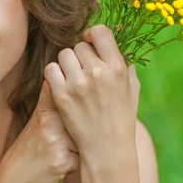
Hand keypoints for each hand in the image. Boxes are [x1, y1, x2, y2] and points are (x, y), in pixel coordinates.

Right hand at [0, 81, 79, 182]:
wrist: (13, 181)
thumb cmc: (29, 151)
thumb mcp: (36, 122)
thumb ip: (49, 101)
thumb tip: (57, 79)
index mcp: (45, 111)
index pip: (69, 98)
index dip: (79, 102)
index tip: (81, 108)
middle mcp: (51, 122)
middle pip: (83, 120)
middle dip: (82, 132)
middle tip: (63, 143)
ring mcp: (57, 140)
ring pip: (85, 140)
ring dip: (79, 150)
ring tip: (60, 156)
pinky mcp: (63, 160)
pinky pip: (83, 159)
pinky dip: (76, 165)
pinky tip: (61, 167)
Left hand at [44, 24, 140, 159]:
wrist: (107, 149)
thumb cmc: (122, 120)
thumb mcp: (132, 92)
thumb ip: (127, 70)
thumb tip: (122, 53)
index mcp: (117, 68)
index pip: (100, 32)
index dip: (92, 34)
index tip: (90, 41)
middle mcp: (98, 72)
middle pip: (79, 46)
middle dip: (80, 55)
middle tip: (83, 70)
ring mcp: (78, 84)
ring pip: (64, 55)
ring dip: (66, 64)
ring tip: (72, 77)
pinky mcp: (61, 95)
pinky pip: (50, 69)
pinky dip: (54, 74)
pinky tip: (61, 84)